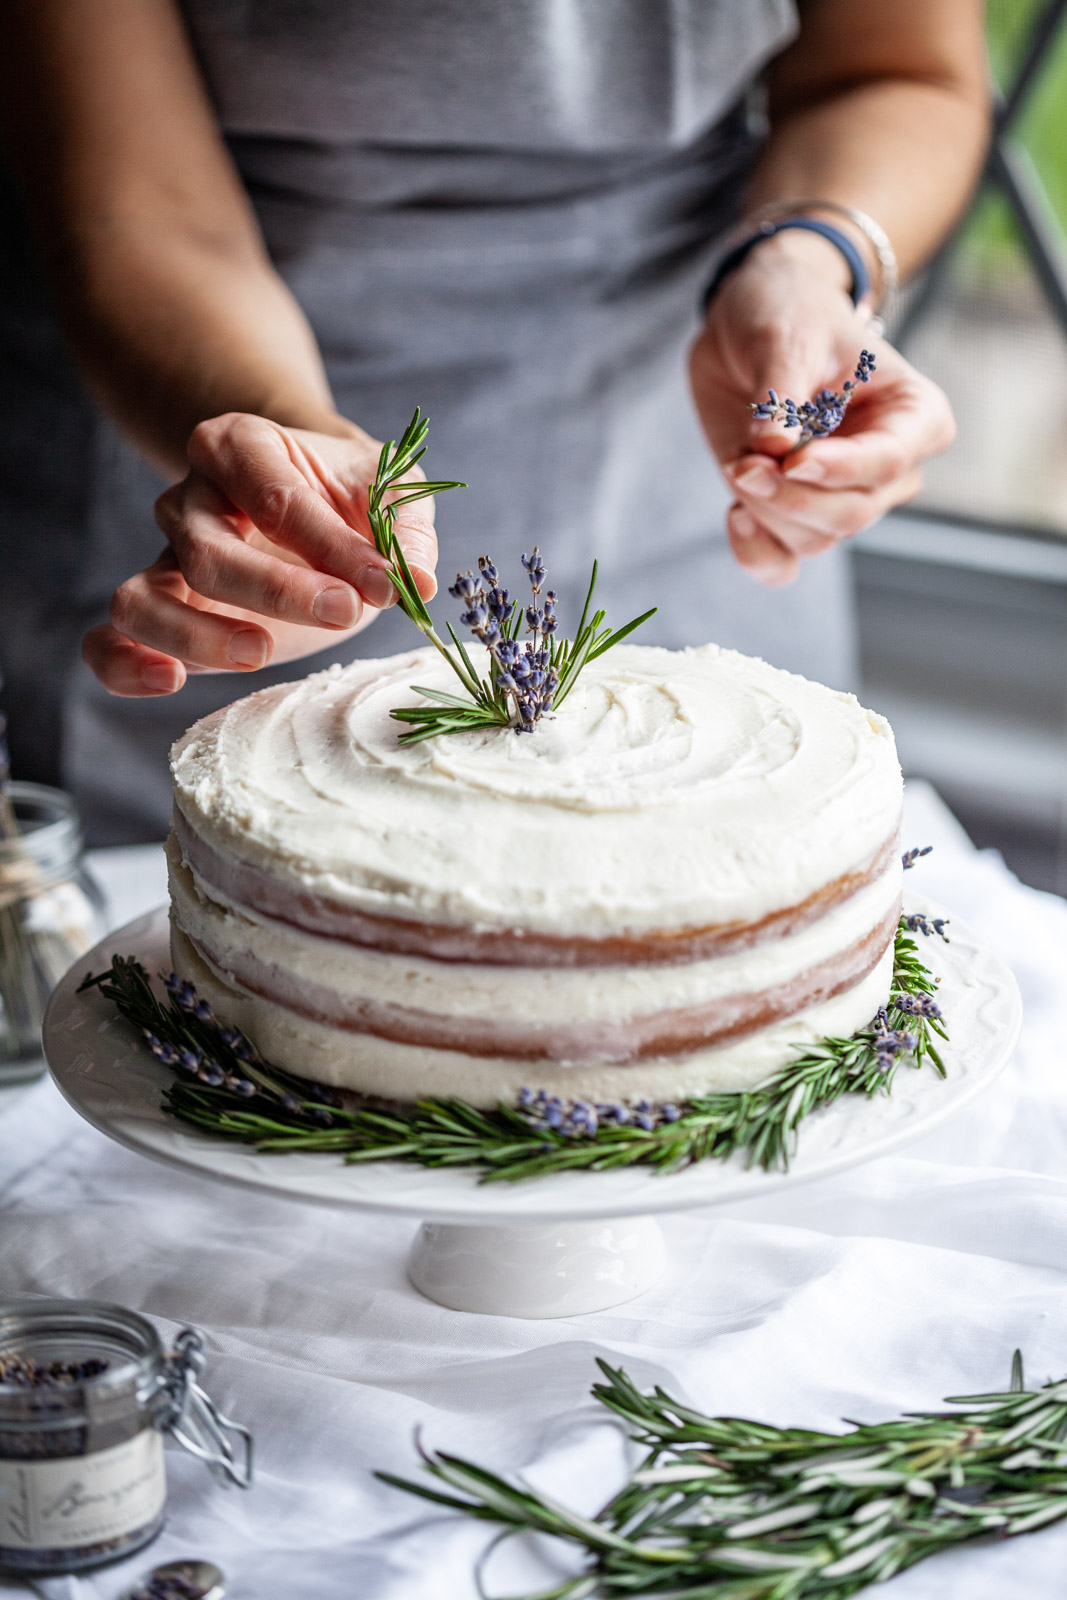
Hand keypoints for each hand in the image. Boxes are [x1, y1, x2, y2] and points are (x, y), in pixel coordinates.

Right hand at [83, 413, 437, 694]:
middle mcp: (192, 498)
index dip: (332, 547)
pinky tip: (170, 682)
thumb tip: (418, 583)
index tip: (385, 585)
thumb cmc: (351, 493)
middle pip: (207, 549)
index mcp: (243, 447)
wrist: (319, 502)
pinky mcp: (162, 611)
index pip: (275, 496)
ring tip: (260, 653)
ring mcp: (167, 557)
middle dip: (278, 591)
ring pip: (141, 597)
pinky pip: (108, 638)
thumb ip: (406, 527)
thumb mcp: (393, 488)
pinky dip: (124, 664)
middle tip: (344, 613)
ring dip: (198, 635)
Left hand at [689, 230, 954, 584]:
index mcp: (915, 416)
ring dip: (764, 509)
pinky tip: (734, 516)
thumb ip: (781, 395)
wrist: (752, 325)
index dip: (838, 470)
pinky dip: (756, 554)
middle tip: (743, 462)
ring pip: (813, 539)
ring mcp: (843, 497)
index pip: (888, 463)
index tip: (790, 458)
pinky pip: (784, 564)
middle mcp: (888, 469)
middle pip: (850, 514)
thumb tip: (771, 448)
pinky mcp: (795, 515)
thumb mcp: (787, 335)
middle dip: (789, 496)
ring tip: (737, 462)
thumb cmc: (789, 314)